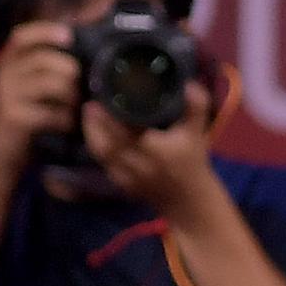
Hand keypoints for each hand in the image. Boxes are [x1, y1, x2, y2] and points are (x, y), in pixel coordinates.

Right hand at [0, 24, 79, 186]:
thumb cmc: (20, 118)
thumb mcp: (26, 90)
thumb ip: (43, 71)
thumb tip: (78, 55)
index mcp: (7, 64)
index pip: (21, 37)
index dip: (45, 31)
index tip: (68, 35)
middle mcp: (4, 76)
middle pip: (45, 60)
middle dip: (70, 71)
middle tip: (80, 88)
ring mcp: (8, 97)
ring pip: (52, 84)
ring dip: (71, 96)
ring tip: (74, 108)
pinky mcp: (15, 118)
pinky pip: (51, 112)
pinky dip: (65, 119)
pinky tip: (67, 125)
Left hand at [81, 66, 223, 220]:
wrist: (188, 201)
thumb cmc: (192, 162)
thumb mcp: (197, 133)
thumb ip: (195, 107)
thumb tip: (189, 84)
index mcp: (158, 151)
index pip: (128, 132)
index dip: (111, 117)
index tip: (102, 99)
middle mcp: (140, 165)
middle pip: (108, 144)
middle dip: (95, 123)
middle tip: (90, 103)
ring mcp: (128, 177)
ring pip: (102, 155)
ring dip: (92, 134)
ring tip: (88, 114)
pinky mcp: (122, 184)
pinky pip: (104, 164)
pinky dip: (97, 147)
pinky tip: (95, 133)